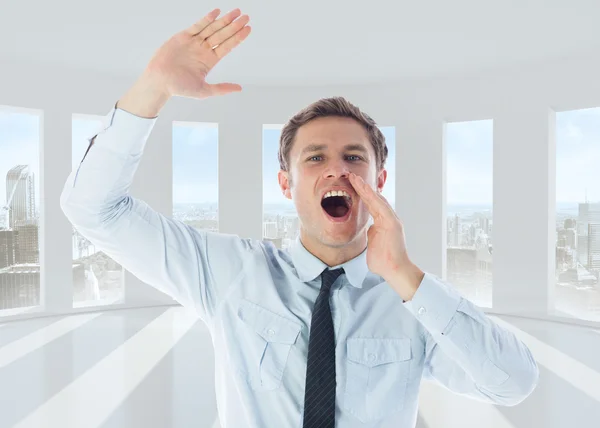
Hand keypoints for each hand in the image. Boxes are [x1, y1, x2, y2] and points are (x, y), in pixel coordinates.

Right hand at [145, 8, 250, 98]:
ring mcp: (194, 42)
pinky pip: (197, 26)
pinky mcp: (183, 37)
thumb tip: (240, 88)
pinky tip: (217, 13)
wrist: (159, 81)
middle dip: (234, 26)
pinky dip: (206, 19)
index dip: (238, 37)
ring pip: (212, 28)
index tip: (248, 29)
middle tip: (246, 17)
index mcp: (209, 61)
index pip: (227, 46)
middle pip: (222, 35)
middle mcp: (203, 50)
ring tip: (236, 12)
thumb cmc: (179, 88)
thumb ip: (222, 88)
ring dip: (224, 20)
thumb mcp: (204, 91)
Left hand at [348, 172, 423, 299]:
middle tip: (352, 176)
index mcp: (384, 223)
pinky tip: (362, 188)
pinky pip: (379, 206)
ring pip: (376, 199)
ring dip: (364, 188)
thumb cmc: (384, 261)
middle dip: (363, 187)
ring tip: (354, 178)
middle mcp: (389, 219)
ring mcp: (391, 220)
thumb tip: (368, 229)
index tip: (353, 185)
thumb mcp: (373, 243)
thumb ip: (371, 234)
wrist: (395, 271)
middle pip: (374, 198)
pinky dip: (370, 196)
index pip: (371, 205)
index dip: (362, 194)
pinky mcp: (392, 223)